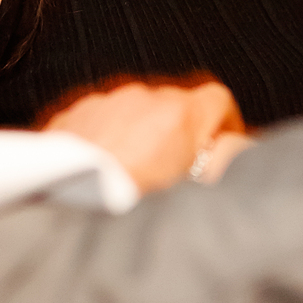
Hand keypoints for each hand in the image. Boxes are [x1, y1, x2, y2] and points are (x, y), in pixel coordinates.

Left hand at [43, 78, 245, 190]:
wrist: (66, 199)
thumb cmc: (126, 203)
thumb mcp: (192, 192)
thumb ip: (221, 165)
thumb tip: (236, 153)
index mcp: (180, 115)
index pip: (219, 100)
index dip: (225, 122)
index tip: (224, 141)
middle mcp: (144, 98)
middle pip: (176, 104)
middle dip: (179, 131)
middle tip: (175, 168)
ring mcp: (106, 102)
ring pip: (135, 110)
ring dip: (140, 132)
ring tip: (132, 172)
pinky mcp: (75, 113)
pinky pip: (102, 117)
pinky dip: (107, 136)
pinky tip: (103, 168)